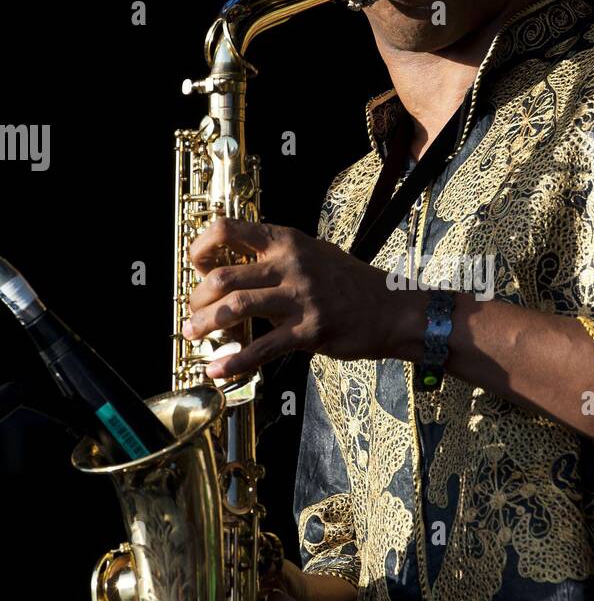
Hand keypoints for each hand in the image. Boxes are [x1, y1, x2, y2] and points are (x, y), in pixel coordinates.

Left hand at [184, 216, 413, 379]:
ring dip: (206, 325)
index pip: (228, 229)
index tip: (195, 267)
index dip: (200, 248)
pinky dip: (234, 362)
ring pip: (236, 308)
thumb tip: (234, 271)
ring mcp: (300, 297)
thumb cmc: (351, 284)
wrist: (392, 310)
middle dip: (198, 299)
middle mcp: (290, 264)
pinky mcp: (309, 331)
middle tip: (194, 313)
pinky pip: (262, 348)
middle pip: (223, 275)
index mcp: (287, 241)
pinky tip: (217, 370)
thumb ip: (276, 259)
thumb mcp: (313, 254)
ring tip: (194, 335)